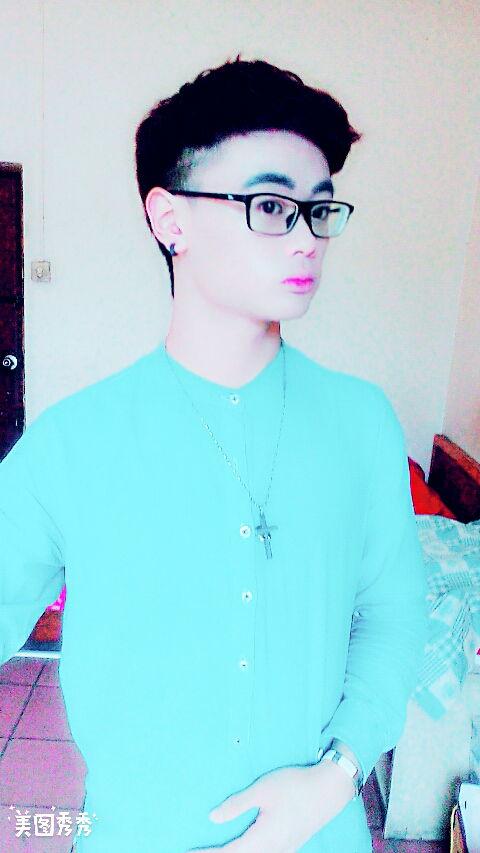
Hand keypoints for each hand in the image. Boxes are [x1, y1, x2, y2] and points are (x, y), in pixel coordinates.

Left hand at [185, 759, 355, 851]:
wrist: (329, 789)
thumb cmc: (295, 785)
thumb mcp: (263, 790)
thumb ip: (237, 805)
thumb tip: (212, 818)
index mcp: (264, 839)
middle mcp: (273, 851)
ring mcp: (283, 850)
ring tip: (213, 851)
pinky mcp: (289, 845)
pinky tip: (241, 848)